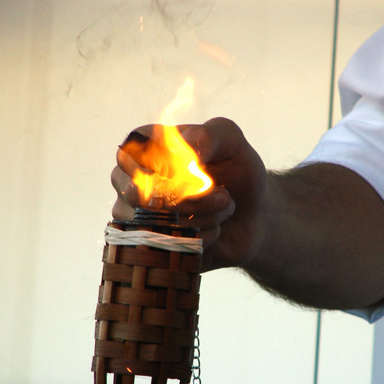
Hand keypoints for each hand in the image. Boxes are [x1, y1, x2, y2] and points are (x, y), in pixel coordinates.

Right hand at [111, 117, 268, 271]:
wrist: (256, 216)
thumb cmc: (237, 170)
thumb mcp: (231, 141)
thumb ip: (208, 135)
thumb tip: (187, 153)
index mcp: (142, 149)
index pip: (127, 156)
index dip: (164, 168)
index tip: (198, 172)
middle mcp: (130, 183)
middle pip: (136, 194)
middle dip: (189, 198)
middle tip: (222, 196)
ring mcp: (137, 219)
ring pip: (152, 224)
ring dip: (201, 217)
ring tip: (224, 209)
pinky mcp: (155, 248)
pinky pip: (169, 247)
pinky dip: (202, 239)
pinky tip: (217, 230)